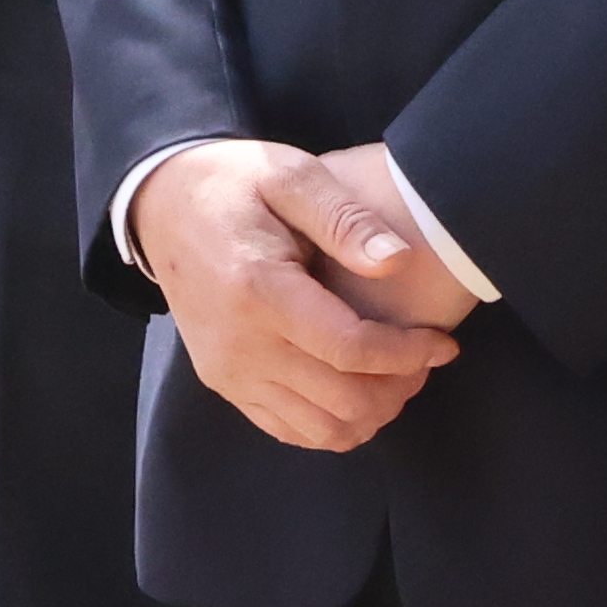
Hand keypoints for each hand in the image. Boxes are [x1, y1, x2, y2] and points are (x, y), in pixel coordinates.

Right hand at [127, 139, 483, 453]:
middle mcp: (239, 344)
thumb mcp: (290, 175)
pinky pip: (289, 431)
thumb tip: (396, 260)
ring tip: (396, 376)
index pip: (350, 349)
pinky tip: (358, 389)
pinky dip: (335, 424)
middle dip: (399, 387)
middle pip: (342, 400)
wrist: (162, 206)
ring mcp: (228, 371)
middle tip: (425, 360)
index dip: (409, 355)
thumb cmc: (235, 183)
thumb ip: (344, 218)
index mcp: (259, 290)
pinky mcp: (224, 384)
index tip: (444, 345)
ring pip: (321, 429)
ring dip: (372, 413)